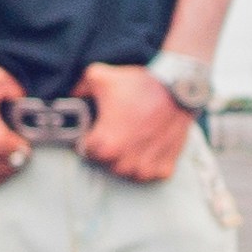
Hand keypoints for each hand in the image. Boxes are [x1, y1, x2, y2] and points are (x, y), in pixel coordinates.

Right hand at [0, 58, 31, 186]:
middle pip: (14, 166)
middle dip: (16, 154)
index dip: (24, 141)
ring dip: (4, 166)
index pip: (25, 152)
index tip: (18, 133)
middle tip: (10, 140)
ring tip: (0, 150)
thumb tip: (25, 101)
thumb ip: (18, 89)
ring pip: (0, 178)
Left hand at [75, 62, 194, 179]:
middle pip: (108, 164)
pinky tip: (150, 149)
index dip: (90, 138)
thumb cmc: (139, 84)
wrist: (178, 86)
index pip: (87, 151)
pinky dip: (151, 165)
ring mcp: (146, 166)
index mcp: (104, 144)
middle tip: (117, 132)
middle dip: (110, 150)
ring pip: (129, 173)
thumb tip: (73, 95)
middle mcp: (124, 161)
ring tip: (133, 142)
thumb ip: (80, 86)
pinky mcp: (166, 165)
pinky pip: (152, 175)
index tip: (97, 129)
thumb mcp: (100, 76)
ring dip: (129, 161)